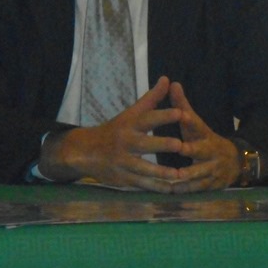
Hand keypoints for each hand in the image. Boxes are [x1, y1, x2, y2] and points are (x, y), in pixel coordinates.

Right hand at [38, 76, 184, 191]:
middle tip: (180, 145)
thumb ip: (151, 99)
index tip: (180, 113)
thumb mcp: (131, 113)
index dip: (163, 115)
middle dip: (162, 144)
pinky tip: (171, 188)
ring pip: (144, 168)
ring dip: (162, 172)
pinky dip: (156, 187)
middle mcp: (126, 142)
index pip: (147, 118)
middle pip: (145, 144)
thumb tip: (167, 78)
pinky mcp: (123, 178)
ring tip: (179, 174)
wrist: (86, 151)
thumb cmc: (115, 130)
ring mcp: (123, 161)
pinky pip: (142, 184)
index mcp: (129, 124)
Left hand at [167, 81, 240, 192]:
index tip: (181, 115)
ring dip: (188, 175)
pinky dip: (187, 189)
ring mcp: (213, 168)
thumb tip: (172, 82)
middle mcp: (210, 151)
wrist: (236, 161)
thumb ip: (182, 105)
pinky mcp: (213, 184)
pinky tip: (174, 190)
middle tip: (180, 148)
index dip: (189, 120)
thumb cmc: (204, 139)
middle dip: (192, 150)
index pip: (197, 125)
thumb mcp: (195, 123)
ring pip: (200, 172)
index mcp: (204, 134)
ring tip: (174, 176)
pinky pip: (199, 188)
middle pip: (201, 150)